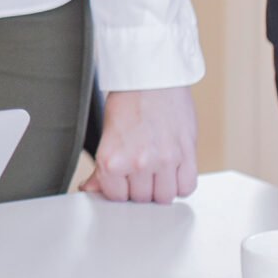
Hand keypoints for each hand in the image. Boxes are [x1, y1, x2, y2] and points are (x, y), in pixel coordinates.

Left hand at [81, 86, 198, 202]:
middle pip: (142, 199)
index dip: (121, 188)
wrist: (152, 77)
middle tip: (141, 168)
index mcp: (112, 160)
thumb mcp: (106, 135)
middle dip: (142, 187)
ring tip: (158, 168)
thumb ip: (102, 169)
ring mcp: (164, 160)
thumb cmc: (128, 102)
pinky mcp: (186, 154)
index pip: (117, 198)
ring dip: (162, 187)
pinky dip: (181, 183)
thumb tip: (90, 190)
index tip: (124, 177)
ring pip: (165, 197)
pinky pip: (186, 187)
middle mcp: (138, 163)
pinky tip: (174, 170)